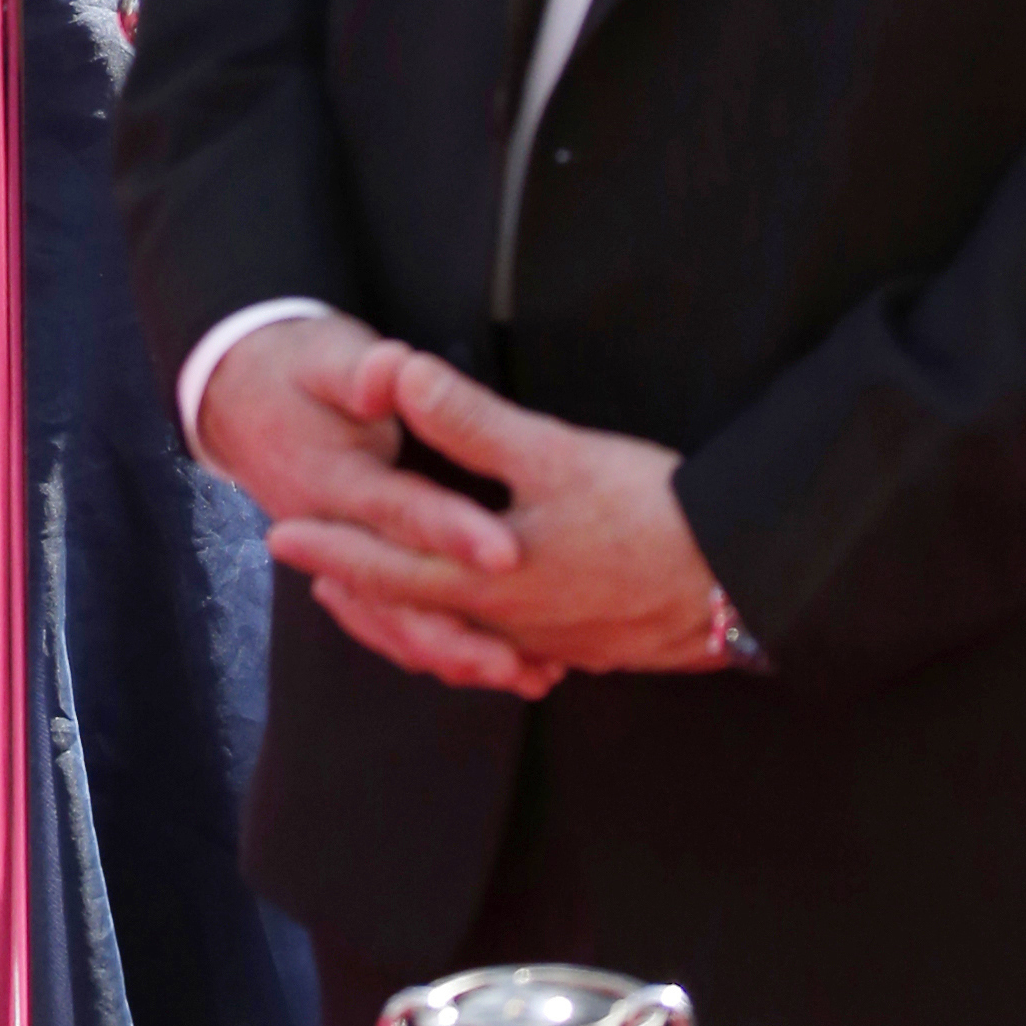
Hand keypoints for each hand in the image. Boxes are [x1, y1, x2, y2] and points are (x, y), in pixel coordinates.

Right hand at [197, 314, 557, 698]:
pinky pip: (392, 625)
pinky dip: (439, 651)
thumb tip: (392, 370)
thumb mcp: (328, 357)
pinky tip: (499, 667)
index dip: (450, 533)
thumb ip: (363, 372)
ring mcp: (337, 561)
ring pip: (393, 624)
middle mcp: (330, 534)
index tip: (506, 553)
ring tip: (526, 676)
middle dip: (458, 632)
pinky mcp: (354, 573)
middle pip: (395, 595)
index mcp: (328, 480)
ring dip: (455, 657)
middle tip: (523, 659)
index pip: (396, 511)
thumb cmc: (300, 374)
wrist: (243, 399)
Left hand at [263, 339, 719, 688]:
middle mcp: (510, 625)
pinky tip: (496, 633)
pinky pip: (516, 650)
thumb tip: (396, 374)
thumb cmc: (650, 515)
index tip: (280, 539)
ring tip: (392, 605)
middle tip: (316, 583)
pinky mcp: (595, 647)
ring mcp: (554, 643)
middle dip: (363, 595)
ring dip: (419, 621)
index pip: (385, 567)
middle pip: (416, 615)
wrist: (745, 581)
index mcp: (486, 582)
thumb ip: (468, 420)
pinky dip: (484, 640)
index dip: (331, 550)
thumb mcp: (553, 455)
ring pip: (464, 640)